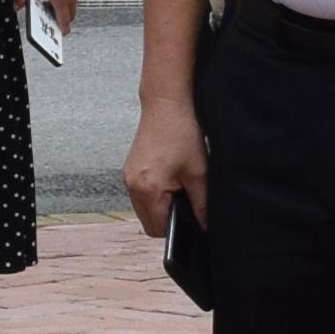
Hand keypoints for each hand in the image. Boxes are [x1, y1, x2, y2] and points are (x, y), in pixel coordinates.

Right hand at [121, 96, 208, 240]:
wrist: (166, 104)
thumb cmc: (182, 133)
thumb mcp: (199, 173)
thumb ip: (203, 205)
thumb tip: (206, 226)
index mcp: (148, 190)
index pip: (160, 229)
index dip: (177, 229)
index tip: (191, 218)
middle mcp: (132, 186)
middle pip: (149, 224)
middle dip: (168, 220)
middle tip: (186, 202)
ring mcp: (128, 178)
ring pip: (144, 210)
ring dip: (161, 207)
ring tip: (178, 187)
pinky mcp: (129, 170)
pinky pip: (141, 195)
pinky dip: (155, 194)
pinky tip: (169, 178)